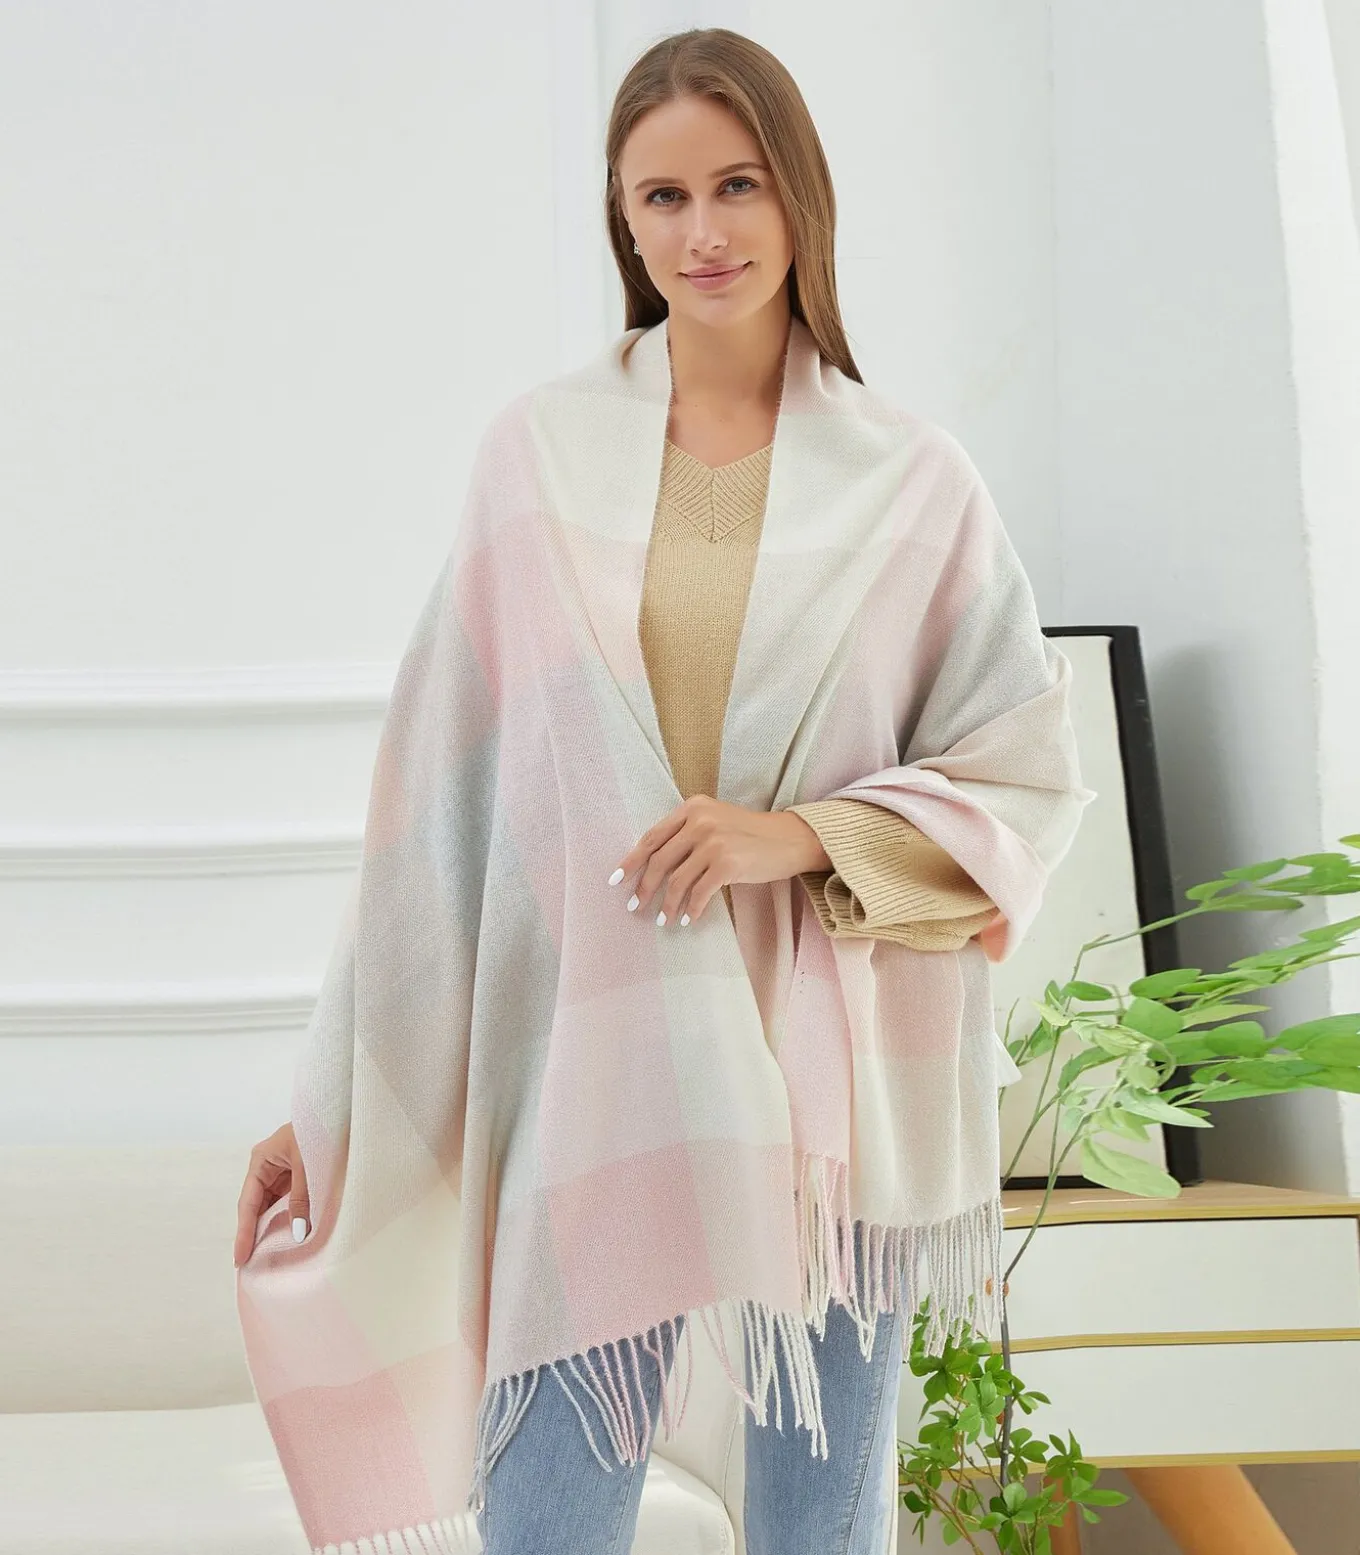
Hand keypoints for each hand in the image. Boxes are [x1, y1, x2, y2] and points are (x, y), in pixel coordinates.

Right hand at [234, 1121, 310, 1266]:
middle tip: (250, 1263)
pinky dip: (287, 1216)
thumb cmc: (322, 1132)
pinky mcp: (295, 1173)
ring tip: (266, 1255)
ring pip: (271, 1204)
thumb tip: (296, 1233)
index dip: (244, 1233)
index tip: (239, 1258)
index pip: (248, 1203)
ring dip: (271, 1226)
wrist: (344, 1113)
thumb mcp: (308, 1168)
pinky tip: (287, 1234)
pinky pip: (286, 1199)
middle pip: (256, 1206)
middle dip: (254, 1232)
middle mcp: (267, 1165)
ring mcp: (281, 1169)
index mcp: (261, 1159)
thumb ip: (301, 1200)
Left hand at [609, 795, 831, 925]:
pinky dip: (692, 909)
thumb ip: (687, 835)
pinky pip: (699, 893)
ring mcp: (714, 841)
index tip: (617, 880)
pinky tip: (688, 919)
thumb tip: (653, 867)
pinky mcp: (728, 863)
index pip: (653, 836)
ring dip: (668, 904)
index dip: (632, 860)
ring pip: (678, 880)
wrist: (790, 839)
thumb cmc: (750, 835)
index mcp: (693, 807)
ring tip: (664, 919)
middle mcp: (700, 820)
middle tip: (636, 907)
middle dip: (645, 888)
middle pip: (660, 860)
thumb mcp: (716, 822)